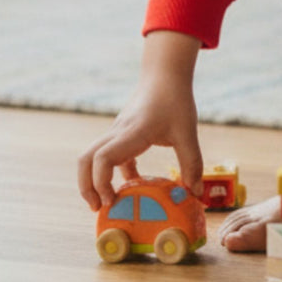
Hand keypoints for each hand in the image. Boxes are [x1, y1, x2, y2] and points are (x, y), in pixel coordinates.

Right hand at [77, 30, 202, 210]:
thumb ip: (192, 163)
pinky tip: (131, 182)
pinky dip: (113, 171)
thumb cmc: (175, 99)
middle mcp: (118, 133)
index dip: (100, 183)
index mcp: (131, 133)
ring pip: (91, 156)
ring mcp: (117, 132)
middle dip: (86, 187)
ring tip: (109, 201)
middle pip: (85, 160)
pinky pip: (109, 155)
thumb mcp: (187, 132)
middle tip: (99, 208)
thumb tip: (196, 194)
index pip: (102, 159)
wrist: (165, 74)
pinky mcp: (122, 133)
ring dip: (94, 180)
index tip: (112, 200)